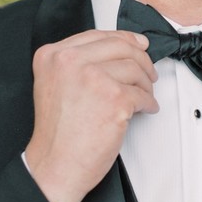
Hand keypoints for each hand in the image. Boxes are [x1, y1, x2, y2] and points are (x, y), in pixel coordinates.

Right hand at [25, 30, 157, 201]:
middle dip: (141, 59)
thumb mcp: (55, 84)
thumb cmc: (57, 133)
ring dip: (145, 84)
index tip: (138, 44)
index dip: (124, 39)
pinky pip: (142, 94)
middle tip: (148, 72)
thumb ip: (78, 63)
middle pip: (121, 47)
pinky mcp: (114, 98)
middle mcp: (69, 62)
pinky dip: (148, 103)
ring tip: (144, 95)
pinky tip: (144, 109)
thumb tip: (121, 49)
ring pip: (134, 69)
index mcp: (53, 56)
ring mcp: (93, 78)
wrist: (55, 166)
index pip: (98, 35)